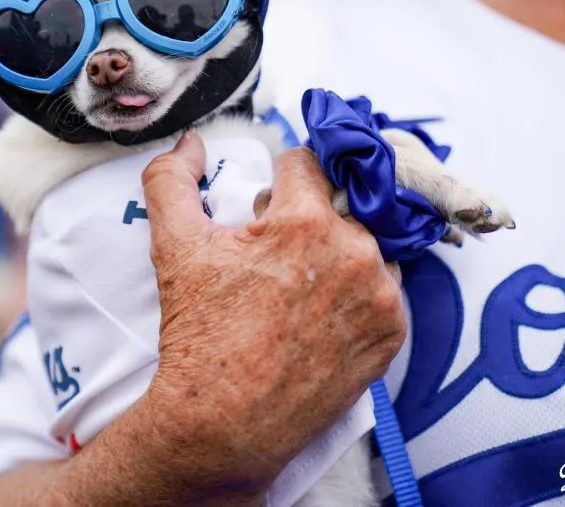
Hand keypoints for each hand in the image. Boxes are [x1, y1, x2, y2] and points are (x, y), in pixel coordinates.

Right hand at [140, 131, 404, 494]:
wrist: (224, 421)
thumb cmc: (199, 335)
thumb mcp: (174, 247)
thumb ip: (173, 181)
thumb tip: (189, 142)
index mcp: (305, 222)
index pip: (305, 162)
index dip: (278, 180)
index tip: (265, 207)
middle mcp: (355, 252)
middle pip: (340, 201)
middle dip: (310, 215)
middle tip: (276, 254)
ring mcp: (380, 295)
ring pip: (369, 242)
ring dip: (341, 250)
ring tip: (301, 284)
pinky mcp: (392, 332)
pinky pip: (384, 288)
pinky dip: (358, 291)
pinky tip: (322, 311)